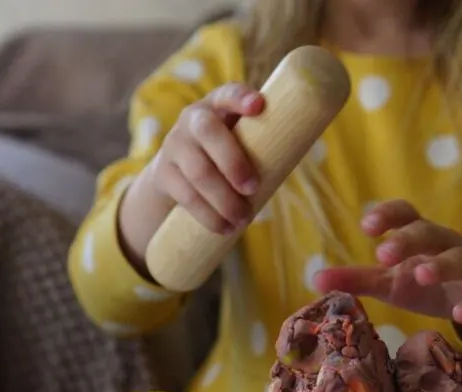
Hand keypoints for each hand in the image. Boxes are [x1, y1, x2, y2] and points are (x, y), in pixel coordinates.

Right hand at [147, 83, 264, 234]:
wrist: (176, 175)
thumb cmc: (225, 157)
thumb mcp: (241, 143)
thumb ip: (262, 144)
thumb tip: (297, 152)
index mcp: (218, 106)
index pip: (227, 94)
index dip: (240, 98)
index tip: (258, 106)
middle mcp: (193, 119)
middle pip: (209, 133)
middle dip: (233, 162)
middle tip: (253, 188)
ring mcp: (174, 145)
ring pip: (199, 171)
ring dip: (224, 200)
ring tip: (244, 219)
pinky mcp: (164, 175)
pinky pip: (187, 196)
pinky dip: (209, 216)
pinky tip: (225, 228)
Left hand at [314, 200, 461, 333]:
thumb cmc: (431, 285)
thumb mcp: (393, 283)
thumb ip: (359, 279)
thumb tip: (315, 280)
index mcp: (422, 238)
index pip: (406, 214)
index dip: (388, 215)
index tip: (367, 226)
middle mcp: (447, 245)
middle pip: (429, 232)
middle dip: (407, 240)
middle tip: (383, 255)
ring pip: (460, 258)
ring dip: (441, 265)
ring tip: (421, 274)